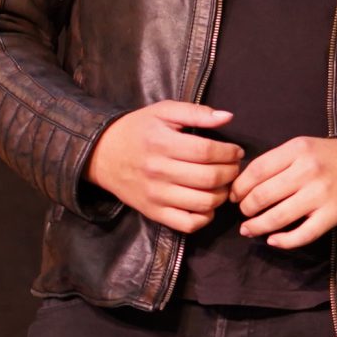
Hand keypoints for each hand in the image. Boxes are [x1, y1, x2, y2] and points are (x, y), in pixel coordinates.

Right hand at [87, 101, 243, 232]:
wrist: (100, 154)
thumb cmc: (137, 130)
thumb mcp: (163, 112)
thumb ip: (196, 112)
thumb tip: (228, 117)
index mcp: (162, 143)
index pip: (207, 152)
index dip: (230, 153)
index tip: (236, 151)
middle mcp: (158, 171)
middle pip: (210, 178)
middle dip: (231, 172)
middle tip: (233, 167)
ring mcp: (156, 195)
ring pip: (204, 203)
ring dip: (223, 194)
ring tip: (223, 184)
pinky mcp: (153, 212)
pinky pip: (188, 224)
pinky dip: (205, 217)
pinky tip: (208, 203)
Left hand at [230, 136, 336, 249]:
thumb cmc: (332, 158)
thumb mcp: (305, 147)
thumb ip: (278, 161)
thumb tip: (243, 185)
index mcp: (297, 150)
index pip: (256, 171)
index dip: (238, 187)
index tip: (234, 196)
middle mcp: (308, 170)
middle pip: (261, 195)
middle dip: (246, 208)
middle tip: (244, 213)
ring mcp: (321, 194)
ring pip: (277, 217)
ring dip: (257, 226)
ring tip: (249, 229)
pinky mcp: (333, 214)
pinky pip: (302, 234)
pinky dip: (283, 241)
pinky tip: (274, 241)